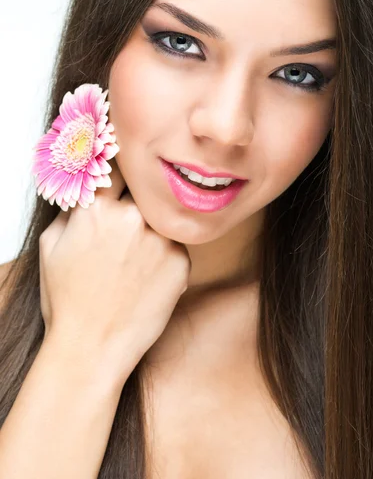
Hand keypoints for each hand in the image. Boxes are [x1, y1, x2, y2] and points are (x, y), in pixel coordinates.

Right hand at [38, 158, 190, 381]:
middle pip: (143, 188)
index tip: (121, 163)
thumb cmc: (67, 300)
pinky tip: (146, 277)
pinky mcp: (181, 262)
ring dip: (151, 227)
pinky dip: (164, 253)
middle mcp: (132, 217)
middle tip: (127, 221)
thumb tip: (88, 188)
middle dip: (136, 197)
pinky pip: (175, 243)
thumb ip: (73, 208)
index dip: (116, 163)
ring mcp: (161, 239)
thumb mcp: (51, 246)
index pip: (113, 163)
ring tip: (133, 258)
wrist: (93, 348)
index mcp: (97, 209)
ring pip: (160, 216)